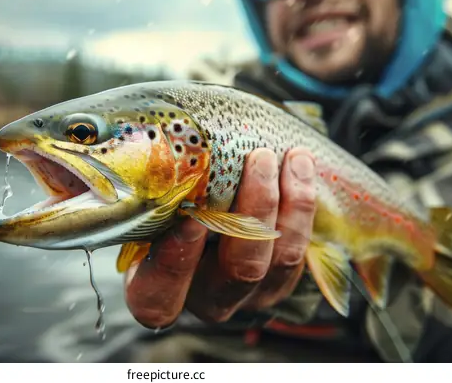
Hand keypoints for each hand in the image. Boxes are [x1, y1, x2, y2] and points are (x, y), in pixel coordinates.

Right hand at [124, 147, 317, 327]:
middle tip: (257, 160)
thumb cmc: (168, 204)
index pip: (158, 297)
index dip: (174, 263)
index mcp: (160, 287)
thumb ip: (152, 194)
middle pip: (238, 272)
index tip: (190, 216)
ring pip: (280, 257)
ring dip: (286, 200)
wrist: (211, 214)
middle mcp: (207, 296)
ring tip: (281, 155)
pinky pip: (300, 247)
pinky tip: (298, 164)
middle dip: (255, 212)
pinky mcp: (280, 281)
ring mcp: (250, 292)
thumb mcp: (151, 205)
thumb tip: (150, 154)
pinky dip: (301, 202)